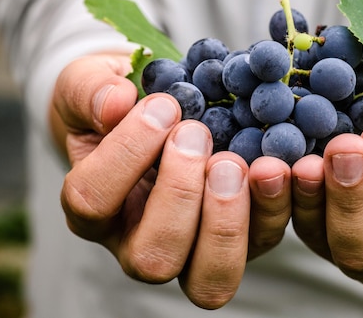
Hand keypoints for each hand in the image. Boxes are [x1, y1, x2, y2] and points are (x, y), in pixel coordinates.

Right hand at [50, 54, 289, 308]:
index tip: (162, 106)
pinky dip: (274, 205)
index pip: (93, 202)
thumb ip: (88, 90)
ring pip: (210, 278)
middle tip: (196, 134)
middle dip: (180, 194)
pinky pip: (262, 238)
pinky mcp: (241, 237)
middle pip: (154, 259)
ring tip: (232, 161)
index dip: (127, 153)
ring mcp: (194, 248)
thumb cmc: (120, 108)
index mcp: (95, 208)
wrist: (161, 113)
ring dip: (226, 219)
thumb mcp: (88, 83)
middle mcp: (140, 242)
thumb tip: (114, 103)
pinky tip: (274, 165)